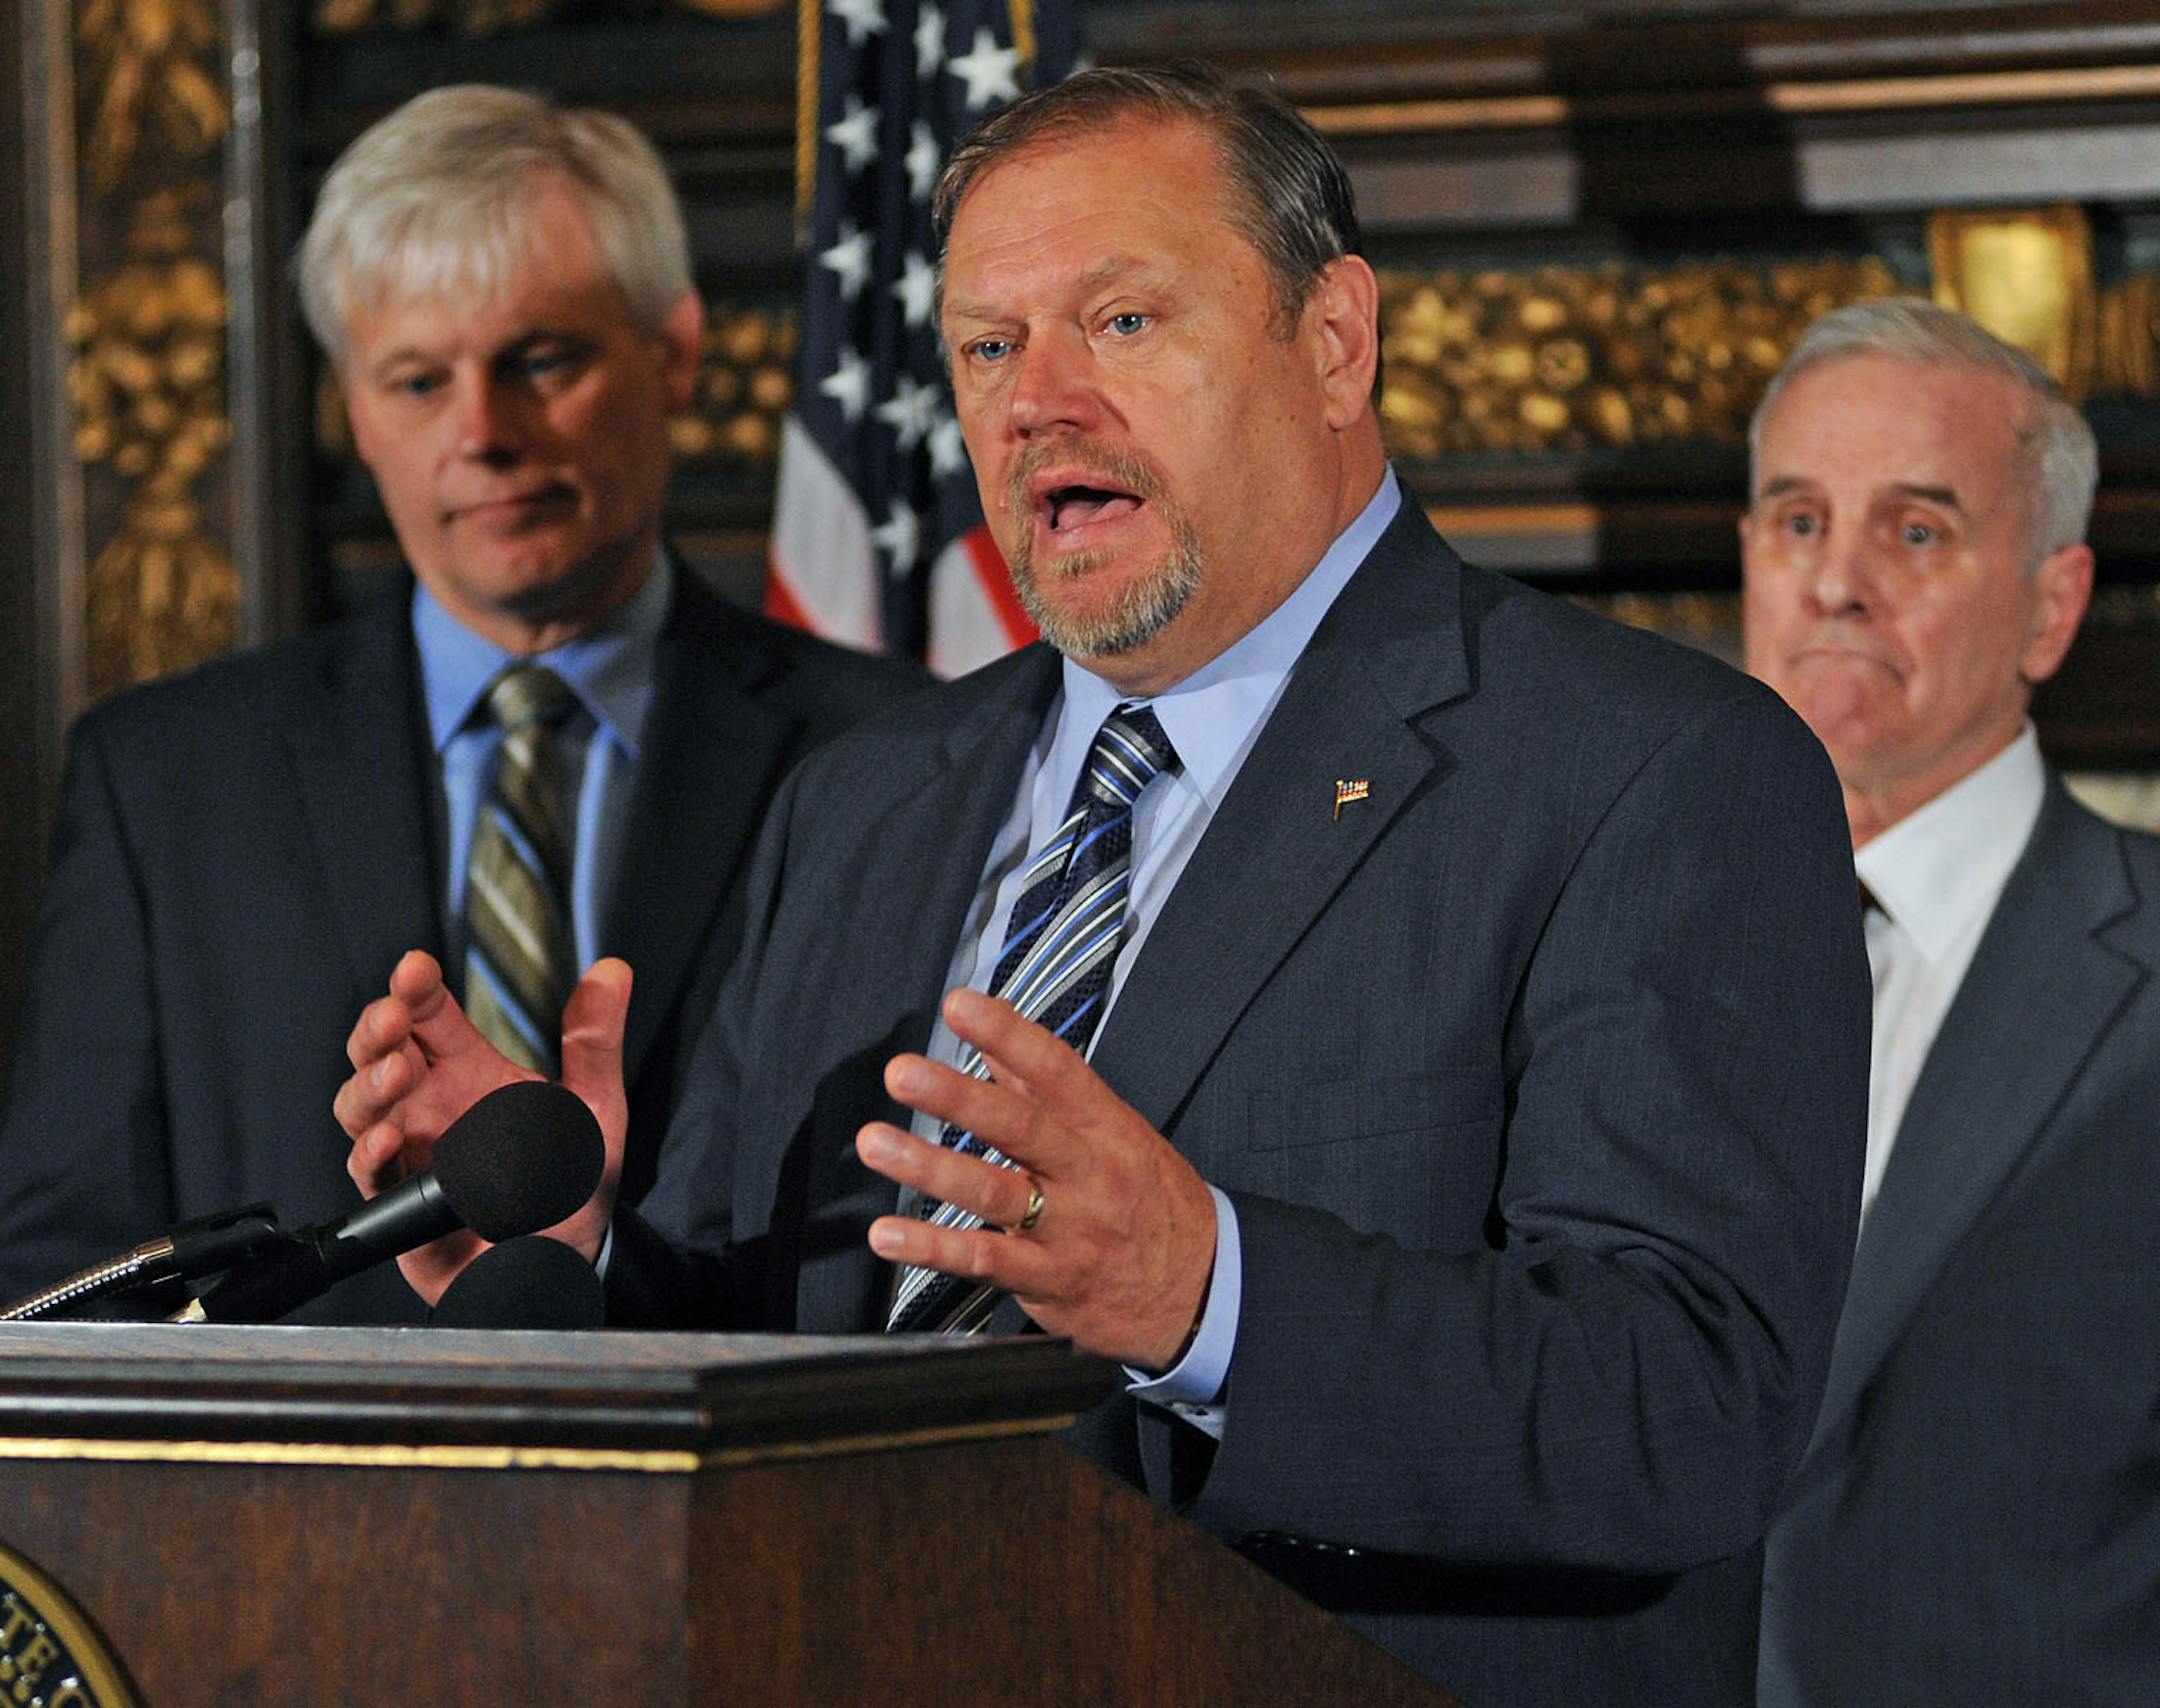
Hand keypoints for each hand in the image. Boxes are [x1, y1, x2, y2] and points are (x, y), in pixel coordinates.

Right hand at [335, 949, 631, 1301]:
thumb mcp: (593, 1108)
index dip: (414, 987)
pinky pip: (368, 1171)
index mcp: (468, 1070)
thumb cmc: (569, 1186)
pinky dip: (372, 1151)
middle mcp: (430, 1103)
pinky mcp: (400, 1201)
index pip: (428, 1015)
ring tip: (399, 1070)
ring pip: (359, 1103)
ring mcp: (408, 1149)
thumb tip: (613, 971)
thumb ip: (595, 1043)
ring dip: (369, 1083)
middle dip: (376, 1028)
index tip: (415, 968)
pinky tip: (392, 1137)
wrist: (560, 1262)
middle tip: (395, 1015)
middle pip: (378, 1050)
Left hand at [857, 988, 1215, 1368]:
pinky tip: (890, 1232)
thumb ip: (1051, 1092)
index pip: (1056, 1069)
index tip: (961, 1004)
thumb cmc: (1152, 1203)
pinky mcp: (1049, 1281)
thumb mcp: (1118, 1134)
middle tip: (903, 1073)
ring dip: (930, 1167)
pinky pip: (986, 1262)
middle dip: (957, 1096)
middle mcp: (1088, 1173)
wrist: (1202, 1292)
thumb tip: (999, 1045)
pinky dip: (933, 1249)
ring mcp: (1069, 1229)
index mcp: (1105, 1127)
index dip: (1008, 1033)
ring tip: (878, 1143)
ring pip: (993, 1193)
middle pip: (1020, 1126)